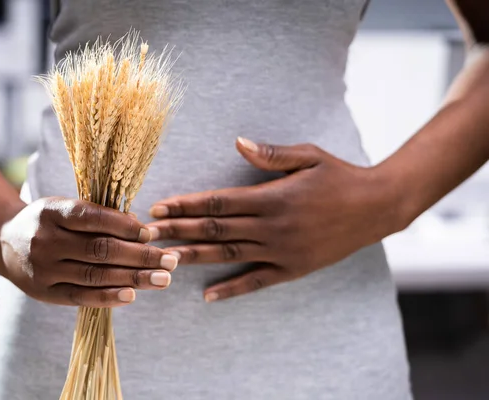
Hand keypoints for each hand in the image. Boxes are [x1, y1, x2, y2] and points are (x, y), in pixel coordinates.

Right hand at [0, 197, 178, 307]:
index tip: (150, 232)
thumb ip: (97, 216)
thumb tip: (138, 227)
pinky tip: (132, 295)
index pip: (93, 218)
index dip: (124, 226)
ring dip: (133, 278)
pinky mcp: (44, 292)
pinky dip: (108, 296)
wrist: (3, 241)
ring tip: (163, 279)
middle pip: (100, 249)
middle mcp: (45, 240)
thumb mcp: (64, 207)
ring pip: (95, 274)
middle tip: (171, 260)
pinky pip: (80, 296)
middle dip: (140, 256)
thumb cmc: (47, 221)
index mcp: (52, 211)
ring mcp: (43, 269)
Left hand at [147, 138, 402, 301]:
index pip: (218, 202)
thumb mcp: (309, 156)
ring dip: (193, 258)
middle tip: (146, 234)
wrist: (377, 207)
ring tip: (163, 260)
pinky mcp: (293, 269)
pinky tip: (207, 295)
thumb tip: (237, 143)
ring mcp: (282, 251)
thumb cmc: (340, 176)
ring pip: (228, 256)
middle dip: (177, 231)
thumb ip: (271, 154)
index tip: (159, 206)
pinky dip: (231, 289)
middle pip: (215, 230)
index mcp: (273, 197)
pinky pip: (256, 282)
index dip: (186, 205)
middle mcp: (273, 227)